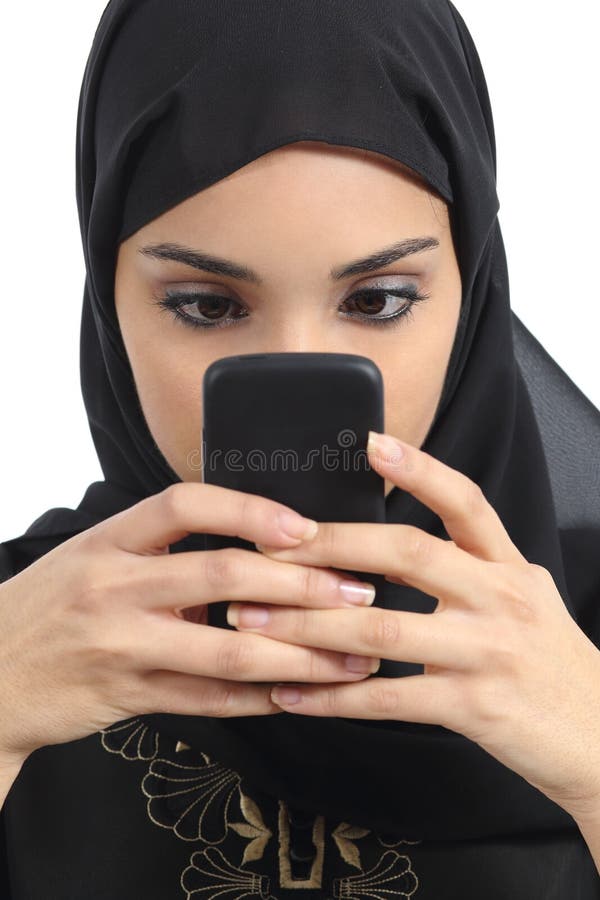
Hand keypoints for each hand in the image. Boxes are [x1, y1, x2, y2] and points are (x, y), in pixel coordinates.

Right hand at [0, 483, 378, 768]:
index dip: (250, 509)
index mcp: (108, 540)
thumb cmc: (51, 607)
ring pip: (227, 647)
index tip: (305, 525)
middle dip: (301, 583)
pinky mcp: (128, 698)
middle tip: (357, 589)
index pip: (184, 505)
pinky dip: (260, 695)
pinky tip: (299, 691)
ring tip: (351, 654)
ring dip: (300, 653)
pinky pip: (208, 699)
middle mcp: (113, 587)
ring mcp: (121, 646)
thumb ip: (160, 550)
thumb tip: (252, 541)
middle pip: (222, 575)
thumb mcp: (93, 557)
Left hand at [225, 430, 599, 822]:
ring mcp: (488, 651)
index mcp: (507, 567)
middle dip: (331, 545)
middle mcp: (500, 598)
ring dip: (307, 624)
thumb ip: (469, 568)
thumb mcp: (522, 598)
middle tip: (270, 544)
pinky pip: (388, 699)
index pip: (464, 501)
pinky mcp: (474, 706)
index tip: (369, 442)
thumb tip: (390, 548)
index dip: (419, 469)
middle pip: (407, 553)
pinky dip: (332, 697)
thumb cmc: (548, 664)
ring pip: (382, 627)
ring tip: (253, 620)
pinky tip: (292, 693)